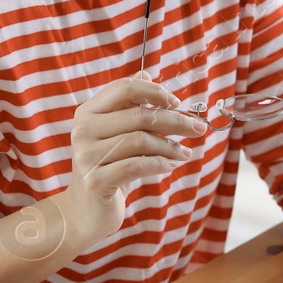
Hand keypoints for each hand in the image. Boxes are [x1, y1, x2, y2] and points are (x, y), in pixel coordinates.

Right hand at [66, 71, 208, 243]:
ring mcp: (87, 156)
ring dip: (170, 146)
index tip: (178, 102)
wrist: (84, 211)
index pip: (124, 88)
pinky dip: (160, 164)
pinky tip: (170, 165)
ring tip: (185, 153)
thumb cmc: (107, 167)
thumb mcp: (116, 133)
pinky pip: (137, 166)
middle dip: (176, 121)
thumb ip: (128, 104)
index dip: (155, 91)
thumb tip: (147, 72)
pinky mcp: (96, 181)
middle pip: (140, 115)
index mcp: (88, 112)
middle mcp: (83, 130)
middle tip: (199, 128)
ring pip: (141, 141)